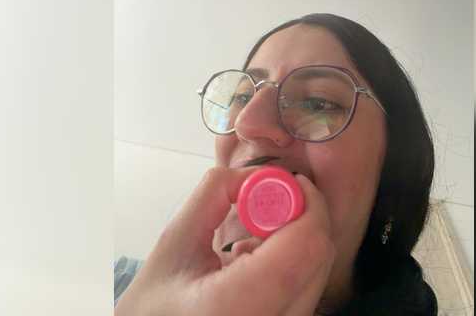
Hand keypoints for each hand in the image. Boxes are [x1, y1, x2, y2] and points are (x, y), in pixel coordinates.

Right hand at [115, 167, 335, 315]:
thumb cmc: (155, 306)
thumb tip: (256, 174)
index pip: (304, 246)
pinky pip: (308, 287)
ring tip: (248, 244)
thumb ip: (215, 193)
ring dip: (295, 240)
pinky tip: (251, 267)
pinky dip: (290, 263)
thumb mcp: (175, 241)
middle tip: (268, 204)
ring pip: (318, 271)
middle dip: (301, 216)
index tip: (293, 182)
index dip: (308, 204)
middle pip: (319, 256)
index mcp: (239, 305)